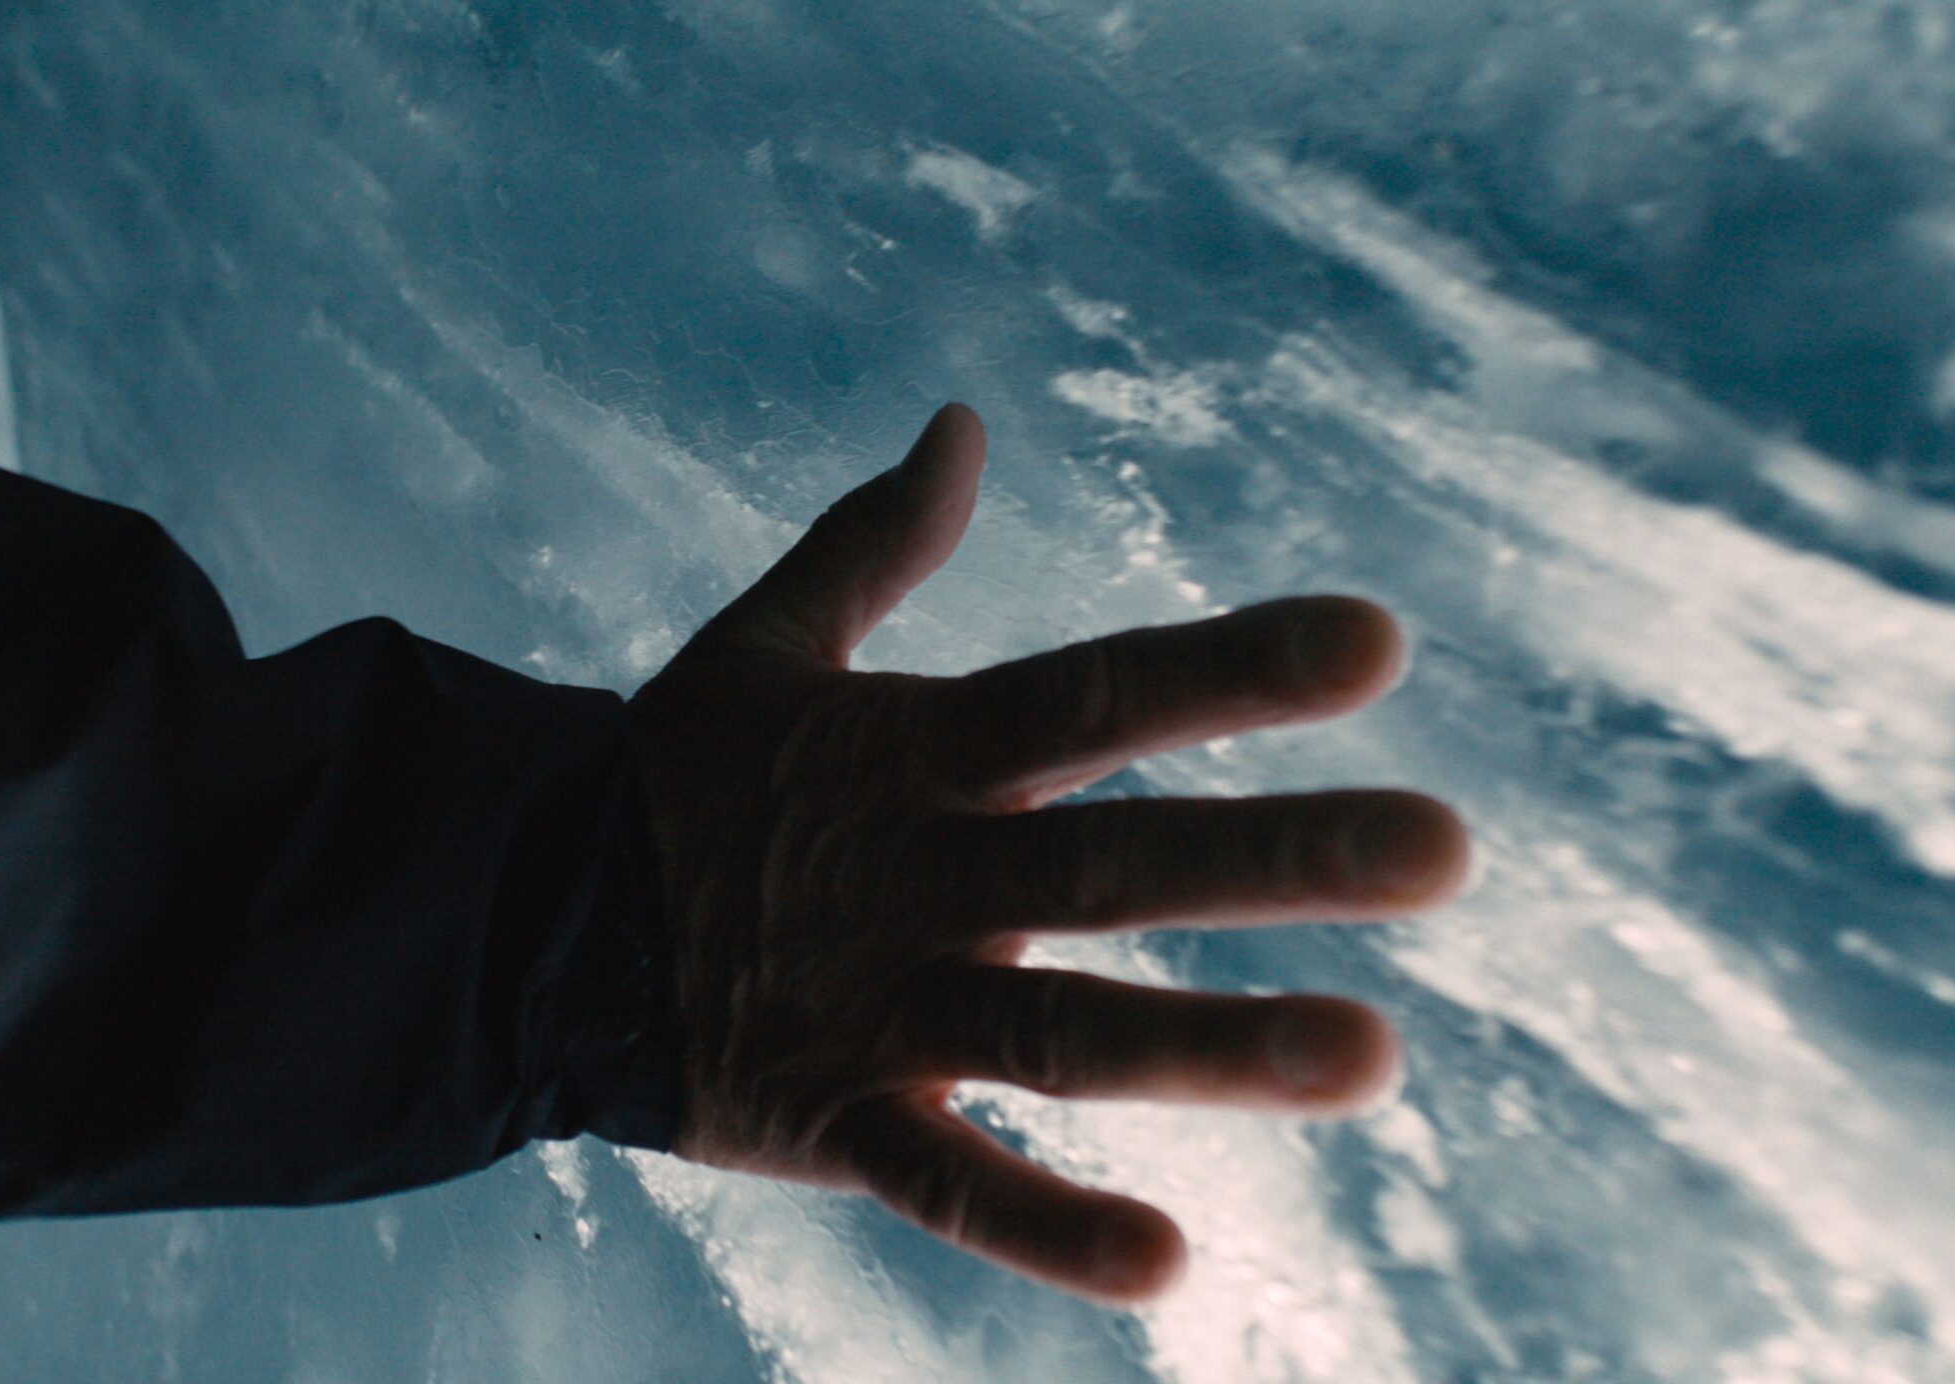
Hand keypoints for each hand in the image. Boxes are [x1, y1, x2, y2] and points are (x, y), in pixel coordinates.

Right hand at [628, 404, 1468, 1304]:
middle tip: (1444, 849)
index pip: (1091, 695)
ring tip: (1370, 1058)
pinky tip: (1166, 1268)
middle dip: (1273, 854)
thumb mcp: (765, 644)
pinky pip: (942, 1186)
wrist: (510, 914)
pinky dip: (1041, 1229)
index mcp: (912, 755)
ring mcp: (873, 1006)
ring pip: (1055, 1031)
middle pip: (1109, 862)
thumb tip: (963, 420)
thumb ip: (875, 542)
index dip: (1228, 667)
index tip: (1381, 645)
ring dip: (1208, 1047)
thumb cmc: (668, 777)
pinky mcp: (826, 1121)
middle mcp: (915, 877)